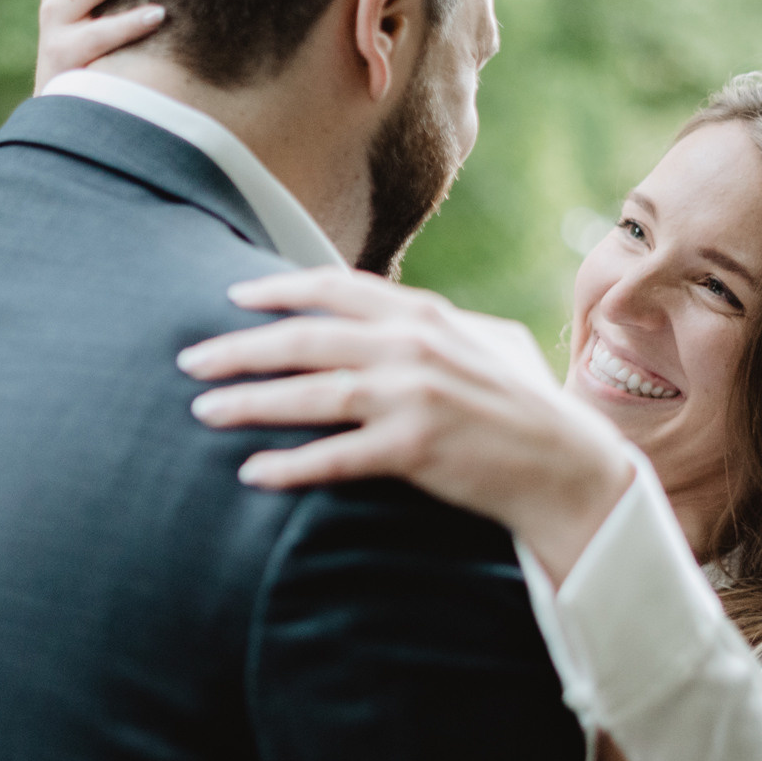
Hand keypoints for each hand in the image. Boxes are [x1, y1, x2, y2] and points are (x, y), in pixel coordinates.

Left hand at [176, 268, 635, 585]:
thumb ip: (432, 328)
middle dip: (240, 347)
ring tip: (203, 411)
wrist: (571, 468)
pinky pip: (336, 455)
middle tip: (189, 358)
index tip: (232, 294)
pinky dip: (290, 465)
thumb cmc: (524, 409)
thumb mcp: (483, 345)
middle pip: (307, 338)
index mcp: (426, 316)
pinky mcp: (417, 448)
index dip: (278, 289)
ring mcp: (415, 396)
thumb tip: (386, 315)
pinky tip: (252, 472)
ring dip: (249, 401)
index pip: (336, 287)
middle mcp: (414, 346)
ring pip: (311, 393)